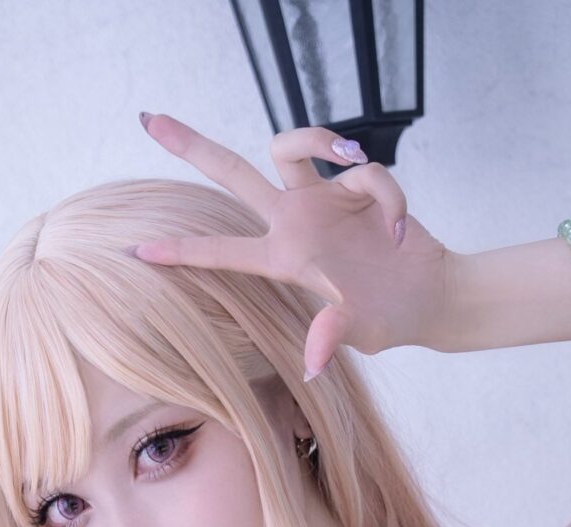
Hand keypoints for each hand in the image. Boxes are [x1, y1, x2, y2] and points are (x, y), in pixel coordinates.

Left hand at [133, 110, 453, 378]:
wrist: (433, 294)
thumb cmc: (390, 318)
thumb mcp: (358, 331)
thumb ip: (331, 335)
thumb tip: (314, 365)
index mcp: (283, 259)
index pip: (222, 251)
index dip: (182, 250)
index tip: (137, 251)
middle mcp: (294, 221)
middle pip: (233, 174)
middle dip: (193, 146)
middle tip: (149, 118)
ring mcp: (322, 198)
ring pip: (292, 145)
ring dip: (318, 138)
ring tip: (351, 158)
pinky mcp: (357, 184)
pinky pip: (367, 171)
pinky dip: (388, 196)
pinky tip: (401, 229)